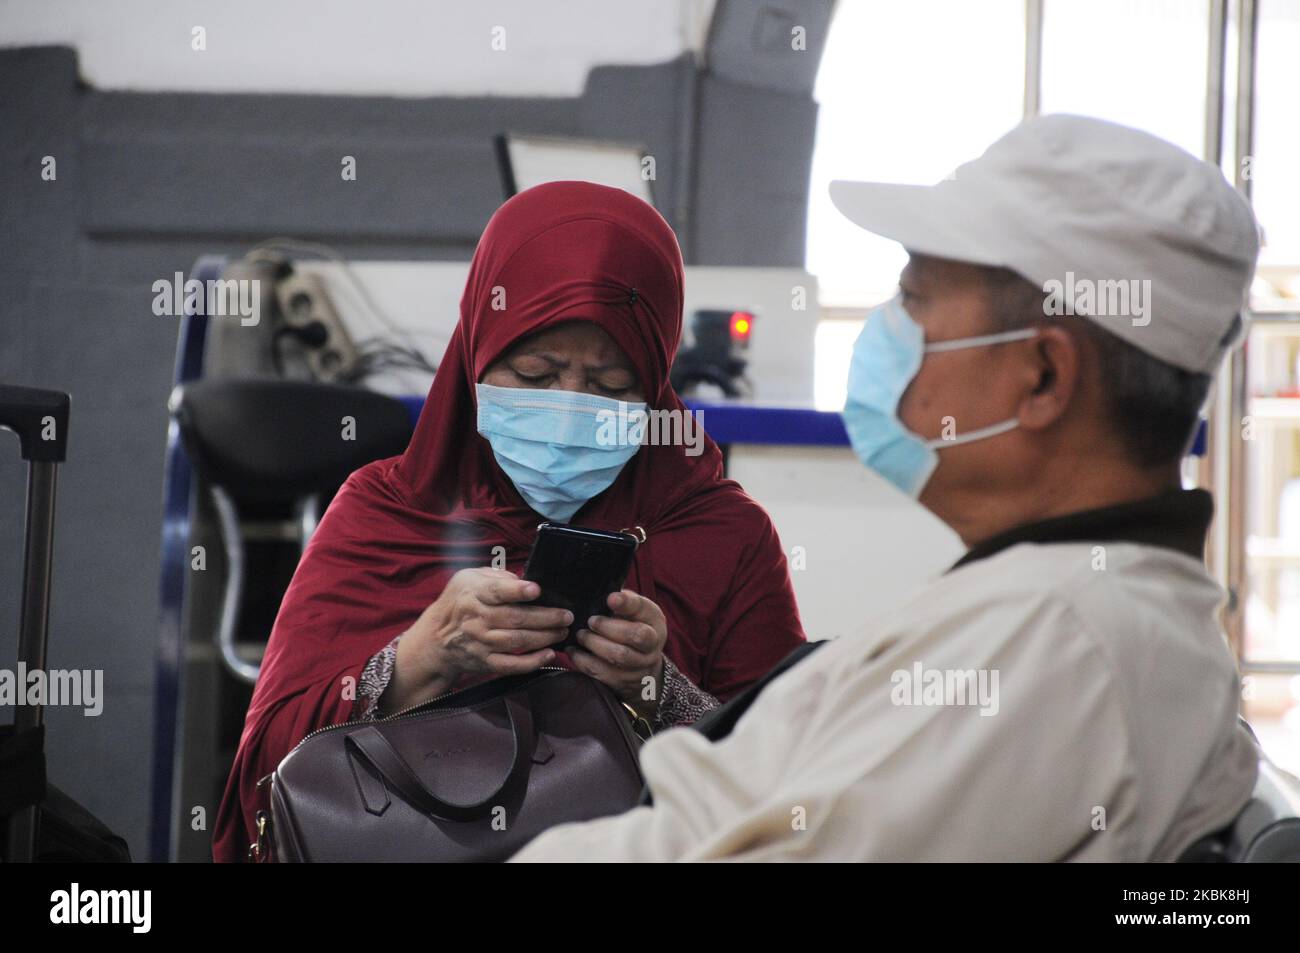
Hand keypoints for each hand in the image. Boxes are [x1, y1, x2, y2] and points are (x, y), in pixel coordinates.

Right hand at [388, 569, 572, 711]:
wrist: (435, 638)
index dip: (518, 591)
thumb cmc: (459, 602)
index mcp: (474, 593)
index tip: (537, 590)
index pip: (497, 591)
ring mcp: (481, 642)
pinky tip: (548, 654)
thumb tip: (524, 579)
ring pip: (517, 641)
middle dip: (546, 617)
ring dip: (545, 637)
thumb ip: (496, 577)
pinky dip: (531, 661)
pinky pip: (511, 665)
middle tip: (567, 615)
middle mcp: (477, 618)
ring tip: (563, 631)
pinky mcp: (485, 662)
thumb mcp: (469, 578)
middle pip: (515, 618)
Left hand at [569, 589, 667, 719]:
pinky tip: (574, 651)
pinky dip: (584, 661)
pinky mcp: (624, 681)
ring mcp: (640, 666)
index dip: (627, 604)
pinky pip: (603, 673)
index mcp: (655, 621)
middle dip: (608, 627)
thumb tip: (605, 592)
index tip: (610, 599)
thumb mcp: (635, 612)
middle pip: (635, 635)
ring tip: (581, 635)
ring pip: (618, 656)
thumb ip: (624, 601)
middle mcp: (652, 645)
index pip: (643, 610)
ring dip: (594, 644)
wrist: (643, 666)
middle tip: (590, 621)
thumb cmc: (634, 628)